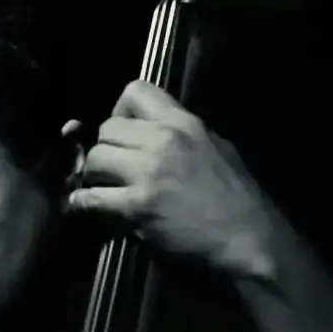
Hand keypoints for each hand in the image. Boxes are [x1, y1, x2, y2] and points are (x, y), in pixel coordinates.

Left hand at [64, 79, 281, 281]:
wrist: (248, 240)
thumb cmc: (239, 199)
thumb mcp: (218, 148)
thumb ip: (183, 135)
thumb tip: (154, 132)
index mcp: (184, 122)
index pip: (135, 91)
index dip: (121, 112)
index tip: (125, 134)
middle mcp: (163, 139)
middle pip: (107, 128)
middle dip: (106, 149)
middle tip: (113, 170)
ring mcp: (148, 172)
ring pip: (95, 159)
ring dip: (94, 176)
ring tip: (104, 190)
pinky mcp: (137, 207)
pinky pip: (91, 198)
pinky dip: (83, 204)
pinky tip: (89, 210)